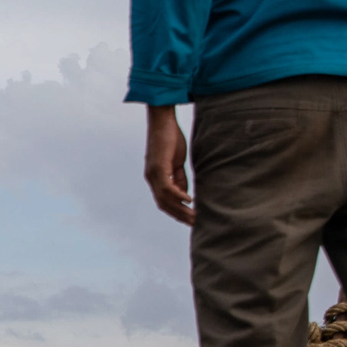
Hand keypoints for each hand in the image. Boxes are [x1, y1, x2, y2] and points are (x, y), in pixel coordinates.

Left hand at [144, 106, 192, 225]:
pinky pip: (168, 186)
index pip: (164, 202)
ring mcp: (153, 173)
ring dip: (181, 209)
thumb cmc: (170, 139)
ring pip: (166, 198)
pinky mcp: (158, 167)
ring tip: (195, 217)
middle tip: (195, 225)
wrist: (162, 121)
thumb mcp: (176, 162)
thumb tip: (185, 194)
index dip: (176, 213)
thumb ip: (179, 178)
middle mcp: (152, 178)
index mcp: (155, 178)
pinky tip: (189, 201)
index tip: (189, 221)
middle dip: (180, 216)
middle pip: (164, 204)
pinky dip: (178, 195)